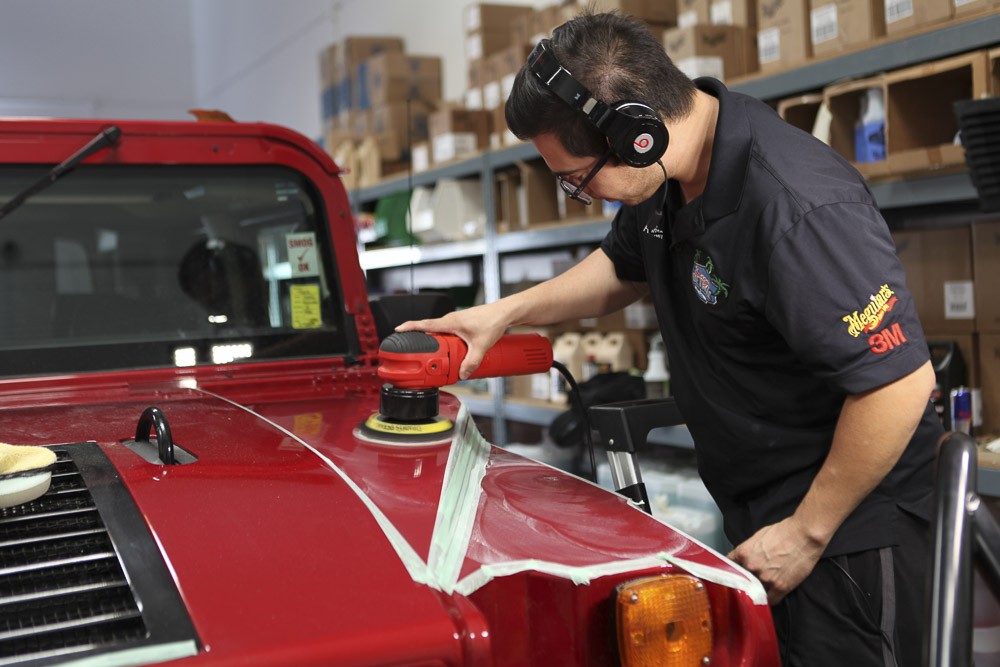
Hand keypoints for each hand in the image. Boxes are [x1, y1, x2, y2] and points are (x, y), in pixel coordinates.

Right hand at [395, 304, 509, 379]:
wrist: (504, 313)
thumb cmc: (492, 321)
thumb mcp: (481, 346)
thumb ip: (471, 361)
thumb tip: (464, 373)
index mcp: (450, 322)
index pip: (424, 324)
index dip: (409, 327)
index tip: (398, 329)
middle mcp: (451, 320)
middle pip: (430, 330)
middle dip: (421, 340)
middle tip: (415, 352)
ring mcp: (456, 321)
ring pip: (440, 332)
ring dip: (435, 342)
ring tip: (433, 354)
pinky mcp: (462, 324)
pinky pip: (448, 332)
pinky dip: (445, 341)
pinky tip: (450, 350)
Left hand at [727, 515, 826, 604]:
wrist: (804, 534)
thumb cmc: (784, 531)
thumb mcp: (758, 536)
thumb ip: (748, 550)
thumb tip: (744, 559)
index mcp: (744, 553)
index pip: (729, 568)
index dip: (731, 573)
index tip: (733, 576)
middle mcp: (751, 566)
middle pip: (741, 582)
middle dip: (744, 583)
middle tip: (749, 584)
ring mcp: (765, 578)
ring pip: (755, 592)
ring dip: (757, 592)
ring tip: (761, 590)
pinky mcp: (781, 587)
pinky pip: (771, 601)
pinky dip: (770, 600)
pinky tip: (771, 596)